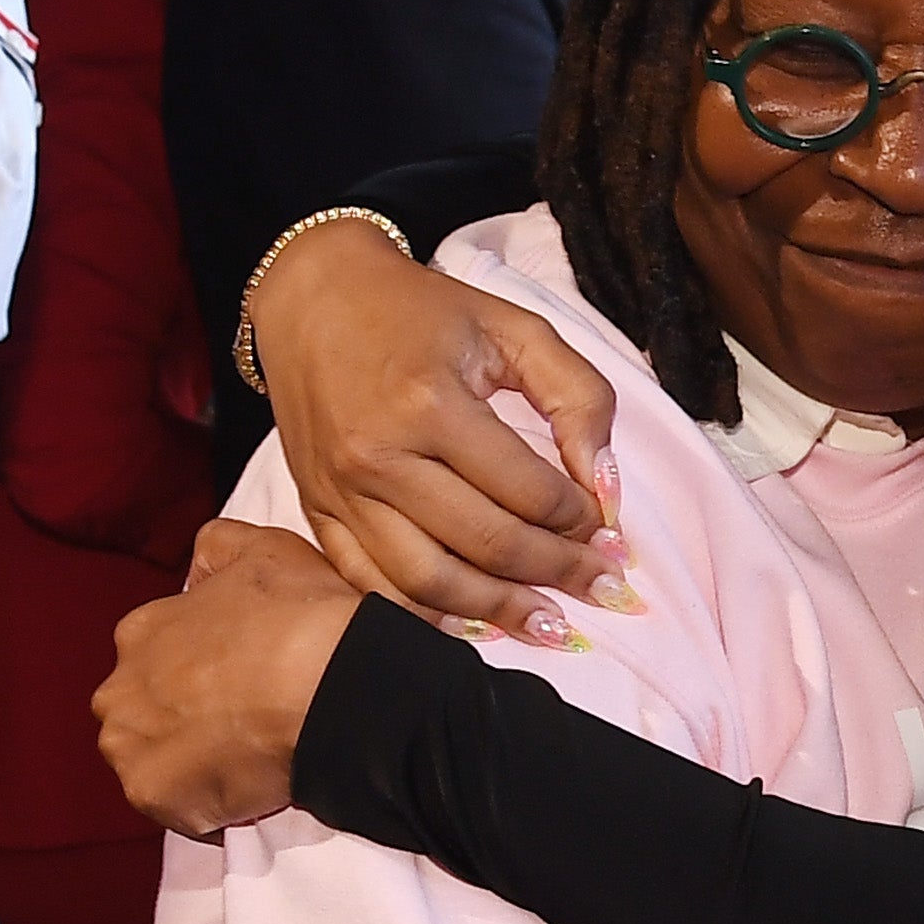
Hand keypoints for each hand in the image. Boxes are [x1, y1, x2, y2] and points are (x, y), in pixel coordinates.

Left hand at [95, 521, 361, 836]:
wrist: (330, 688)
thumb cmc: (301, 616)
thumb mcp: (265, 549)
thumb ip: (218, 548)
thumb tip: (198, 567)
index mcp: (141, 630)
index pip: (154, 656)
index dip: (197, 669)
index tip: (237, 678)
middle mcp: (120, 689)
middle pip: (140, 712)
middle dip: (179, 719)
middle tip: (240, 723)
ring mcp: (132, 748)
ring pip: (151, 761)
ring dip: (186, 763)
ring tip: (243, 761)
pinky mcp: (154, 797)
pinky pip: (175, 807)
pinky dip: (204, 805)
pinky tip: (245, 792)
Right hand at [249, 220, 623, 640]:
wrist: (313, 298)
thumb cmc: (422, 309)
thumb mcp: (514, 327)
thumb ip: (577, 395)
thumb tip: (604, 484)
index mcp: (430, 403)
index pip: (527, 490)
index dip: (581, 521)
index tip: (611, 535)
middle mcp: (378, 456)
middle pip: (485, 543)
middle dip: (556, 573)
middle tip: (601, 589)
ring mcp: (340, 491)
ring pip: (428, 582)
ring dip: (498, 612)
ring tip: (548, 625)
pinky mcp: (317, 511)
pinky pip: (370, 585)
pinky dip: (423, 617)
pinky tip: (470, 626)